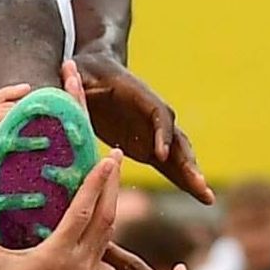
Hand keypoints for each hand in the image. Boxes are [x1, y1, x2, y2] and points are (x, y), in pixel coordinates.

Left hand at [73, 55, 208, 200]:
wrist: (98, 72)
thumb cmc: (87, 73)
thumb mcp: (79, 77)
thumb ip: (74, 85)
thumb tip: (62, 81)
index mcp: (140, 96)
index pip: (158, 114)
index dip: (161, 134)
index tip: (161, 155)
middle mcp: (155, 116)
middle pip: (177, 138)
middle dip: (187, 162)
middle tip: (198, 184)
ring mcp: (155, 133)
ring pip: (179, 155)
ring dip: (192, 175)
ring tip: (207, 198)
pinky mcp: (149, 148)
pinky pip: (170, 166)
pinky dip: (184, 180)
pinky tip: (199, 197)